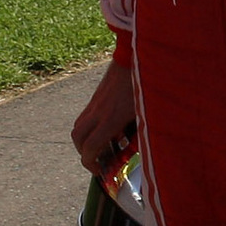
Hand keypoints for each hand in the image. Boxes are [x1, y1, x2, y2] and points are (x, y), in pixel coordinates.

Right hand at [71, 56, 136, 172]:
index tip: (100, 171)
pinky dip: (90, 127)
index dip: (91, 163)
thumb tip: (146, 152)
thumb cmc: (146, 84)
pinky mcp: (97, 95)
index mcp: (111, 119)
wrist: (135, 54)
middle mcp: (98, 111)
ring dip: (85, 140)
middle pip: (78, 138)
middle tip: (98, 160)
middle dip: (84, 153)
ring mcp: (95, 102)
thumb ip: (144, 133)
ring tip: (103, 146)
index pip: (91, 148)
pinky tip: (109, 127)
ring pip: (79, 126)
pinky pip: (86, 116)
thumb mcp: (148, 113)